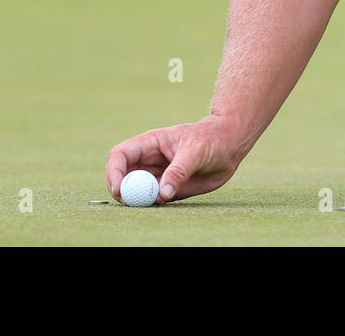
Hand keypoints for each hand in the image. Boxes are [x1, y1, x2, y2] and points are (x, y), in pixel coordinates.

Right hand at [106, 114, 247, 203]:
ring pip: (135, 190)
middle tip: (131, 202)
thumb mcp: (196, 151)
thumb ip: (179, 171)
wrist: (230, 146)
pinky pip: (153, 200)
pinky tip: (165, 200)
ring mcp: (157, 175)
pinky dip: (152, 205)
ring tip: (156, 199)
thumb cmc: (212, 139)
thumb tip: (161, 194)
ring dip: (137, 200)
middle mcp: (149, 160)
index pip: (121, 155)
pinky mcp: (168, 188)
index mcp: (151, 143)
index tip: (119, 189)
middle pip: (122, 176)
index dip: (114, 172)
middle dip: (121, 190)